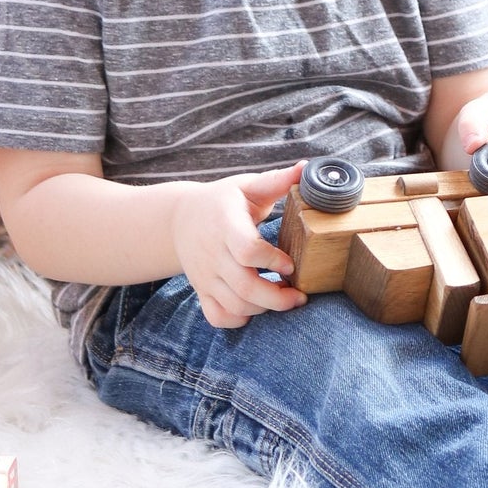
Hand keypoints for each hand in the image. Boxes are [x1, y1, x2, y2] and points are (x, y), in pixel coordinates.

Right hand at [169, 163, 307, 329]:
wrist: (180, 218)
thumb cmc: (222, 200)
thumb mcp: (246, 186)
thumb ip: (277, 180)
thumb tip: (307, 167)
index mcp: (226, 224)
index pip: (246, 250)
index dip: (272, 260)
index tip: (290, 263)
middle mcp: (212, 253)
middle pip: (244, 286)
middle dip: (277, 298)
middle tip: (300, 296)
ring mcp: (205, 275)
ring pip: (234, 305)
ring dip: (264, 309)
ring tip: (284, 299)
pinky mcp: (202, 290)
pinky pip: (217, 317)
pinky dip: (238, 320)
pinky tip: (255, 309)